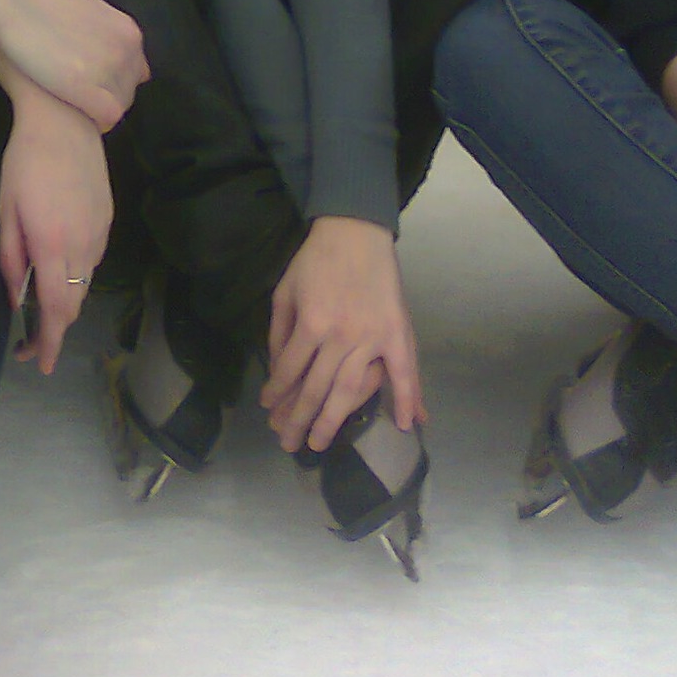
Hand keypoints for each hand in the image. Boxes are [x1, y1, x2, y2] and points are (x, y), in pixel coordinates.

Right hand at [0, 0, 146, 131]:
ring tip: (71, 104)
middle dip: (107, 95)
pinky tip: (73, 113)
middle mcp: (125, 50)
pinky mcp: (89, 90)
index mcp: (127, 30)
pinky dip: (96, 122)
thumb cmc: (36, 1)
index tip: (91, 81)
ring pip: (120, 104)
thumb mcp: (82, 9)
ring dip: (99, 108)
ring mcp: (109, 69)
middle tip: (77, 95)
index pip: (135, 68)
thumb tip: (90, 41)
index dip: (113, 79)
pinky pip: (106, 116)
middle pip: (129, 87)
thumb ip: (96, 28)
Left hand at [0, 72, 112, 375]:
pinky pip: (93, 263)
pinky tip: (61, 274)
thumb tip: (16, 297)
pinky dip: (77, 279)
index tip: (41, 364)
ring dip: (66, 305)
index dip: (49, 341)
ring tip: (43, 312)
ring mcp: (100, 234)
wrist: (66, 123)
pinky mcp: (108, 222)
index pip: (54, 309)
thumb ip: (11, 257)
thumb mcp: (5, 211)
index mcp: (52, 245)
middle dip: (54, 331)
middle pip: (73, 304)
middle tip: (32, 345)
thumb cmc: (24, 163)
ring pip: (85, 285)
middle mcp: (83, 246)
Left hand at [259, 217, 423, 453]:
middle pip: (316, 389)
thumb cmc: (315, 261)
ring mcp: (372, 337)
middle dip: (299, 419)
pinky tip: (406, 424)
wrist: (355, 232)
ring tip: (319, 444)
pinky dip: (408, 398)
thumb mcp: (285, 292)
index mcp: (311, 324)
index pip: (289, 370)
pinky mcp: (398, 333)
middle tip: (289, 445)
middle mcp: (341, 337)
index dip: (276, 393)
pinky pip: (405, 372)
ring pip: (351, 390)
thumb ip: (279, 332)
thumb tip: (276, 370)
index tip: (268, 410)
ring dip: (334, 420)